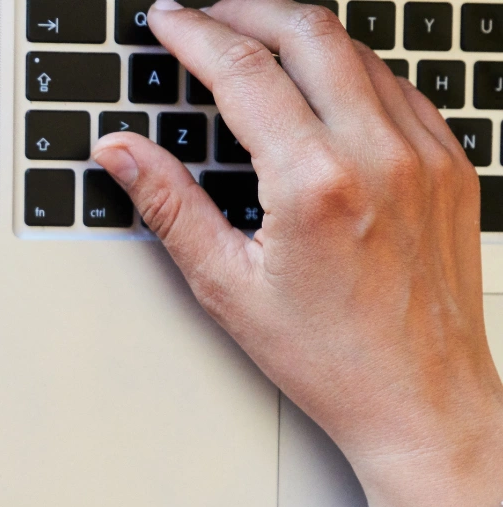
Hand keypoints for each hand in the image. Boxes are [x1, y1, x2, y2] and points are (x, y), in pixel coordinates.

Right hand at [92, 0, 502, 506]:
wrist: (424, 400)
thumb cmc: (332, 359)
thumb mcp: (228, 286)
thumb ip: (169, 205)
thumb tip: (121, 151)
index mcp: (317, 184)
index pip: (245, 71)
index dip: (195, 34)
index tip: (167, 21)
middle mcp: (380, 155)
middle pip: (308, 32)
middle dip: (246, 9)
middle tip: (206, 16)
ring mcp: (425, 155)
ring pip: (358, 50)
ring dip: (299, 33)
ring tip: (256, 44)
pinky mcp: (451, 165)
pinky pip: (398, 85)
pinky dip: (350, 68)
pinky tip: (321, 86)